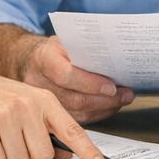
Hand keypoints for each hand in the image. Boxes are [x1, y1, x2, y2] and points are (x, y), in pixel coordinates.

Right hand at [0, 62, 111, 158]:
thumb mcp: (28, 105)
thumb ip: (49, 128)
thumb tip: (66, 156)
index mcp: (46, 100)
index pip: (73, 131)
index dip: (88, 152)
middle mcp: (28, 105)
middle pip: (43, 156)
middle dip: (30, 156)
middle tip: (17, 139)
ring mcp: (6, 114)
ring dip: (10, 156)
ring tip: (1, 135)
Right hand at [20, 36, 134, 123]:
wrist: (32, 60)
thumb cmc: (56, 49)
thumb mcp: (68, 39)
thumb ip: (87, 49)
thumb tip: (117, 61)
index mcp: (43, 58)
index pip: (65, 74)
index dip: (90, 83)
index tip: (112, 87)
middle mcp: (37, 82)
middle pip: (73, 98)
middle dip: (104, 100)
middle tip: (125, 95)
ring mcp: (39, 102)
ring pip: (76, 113)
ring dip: (103, 109)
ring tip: (122, 100)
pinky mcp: (46, 115)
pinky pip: (74, 120)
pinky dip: (96, 114)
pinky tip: (108, 107)